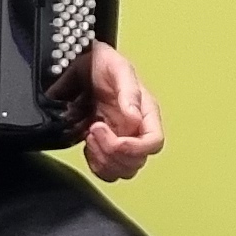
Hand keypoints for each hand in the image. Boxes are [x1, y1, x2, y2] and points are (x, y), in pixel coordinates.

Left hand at [78, 40, 164, 180]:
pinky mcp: (104, 148)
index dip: (135, 148)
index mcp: (146, 113)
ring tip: (90, 135)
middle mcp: (137, 130)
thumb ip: (129, 92)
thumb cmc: (102, 63)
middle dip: (113, 152)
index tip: (114, 139)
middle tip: (94, 129)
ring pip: (122, 171)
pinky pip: (106, 171)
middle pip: (137, 162)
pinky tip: (87, 145)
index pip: (153, 143)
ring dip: (103, 160)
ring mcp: (121, 141)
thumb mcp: (117, 68)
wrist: (81, 65)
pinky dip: (95, 165)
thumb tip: (135, 118)